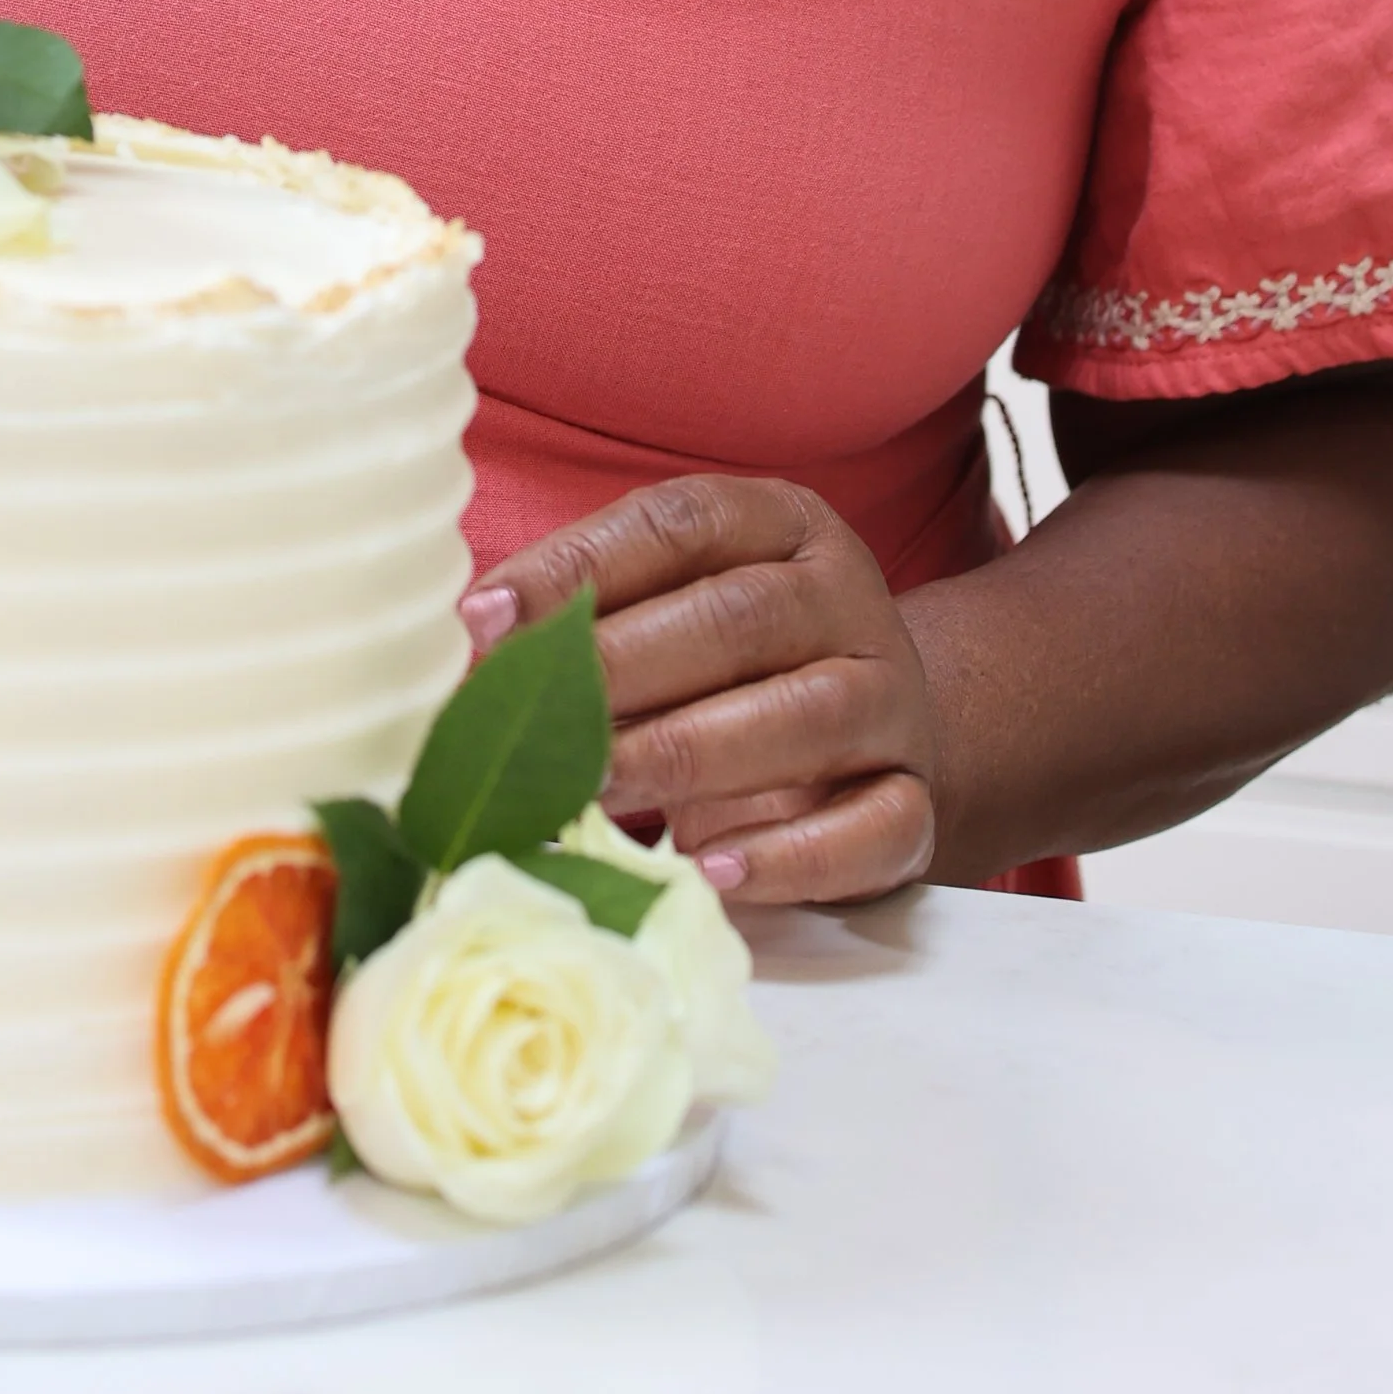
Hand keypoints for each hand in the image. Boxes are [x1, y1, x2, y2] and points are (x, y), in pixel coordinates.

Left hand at [464, 476, 942, 907]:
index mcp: (784, 525)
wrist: (885, 733)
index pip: (681, 523)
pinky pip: (870, 826)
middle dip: (627, 665)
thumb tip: (476, 639)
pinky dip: (792, 856)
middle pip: (742, 617)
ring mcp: (891, 701)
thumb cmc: (741, 666)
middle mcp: (846, 600)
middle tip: (538, 717)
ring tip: (600, 787)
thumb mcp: (678, 609)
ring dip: (691, 754)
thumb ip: (596, 612)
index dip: (579, 565)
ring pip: (808, 714)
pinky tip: (714, 870)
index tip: (483, 617)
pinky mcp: (915, 801)